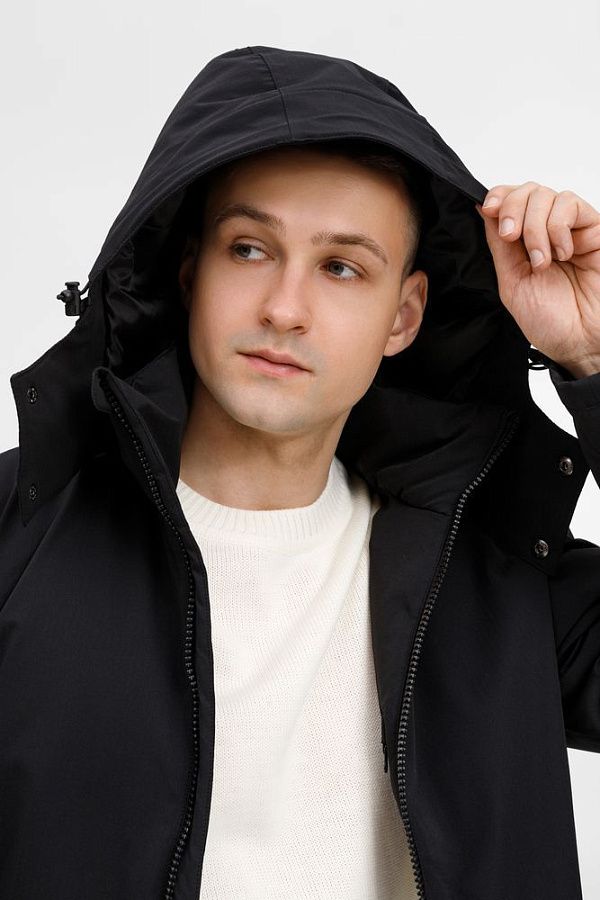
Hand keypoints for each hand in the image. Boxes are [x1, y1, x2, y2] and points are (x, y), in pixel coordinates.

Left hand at [476, 183, 599, 377]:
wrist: (579, 341)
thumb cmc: (549, 321)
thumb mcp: (512, 282)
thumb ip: (499, 246)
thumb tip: (484, 210)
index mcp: (523, 244)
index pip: (509, 200)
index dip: (498, 196)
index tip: (487, 209)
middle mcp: (546, 231)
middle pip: (526, 191)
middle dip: (512, 209)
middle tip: (511, 236)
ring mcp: (570, 228)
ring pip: (546, 195)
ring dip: (535, 227)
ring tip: (542, 261)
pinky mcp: (593, 228)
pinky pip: (570, 204)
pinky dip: (558, 227)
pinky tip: (562, 253)